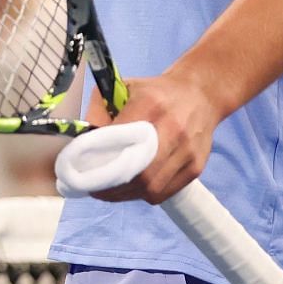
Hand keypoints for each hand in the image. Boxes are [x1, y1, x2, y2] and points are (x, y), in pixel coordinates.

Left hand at [89, 71, 220, 203]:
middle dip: (111, 187)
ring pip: (150, 188)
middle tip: (93, 188)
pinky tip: (132, 188)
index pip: (119, 139)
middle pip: (138, 172)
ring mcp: (187, 152)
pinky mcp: (195, 168)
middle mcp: (172, 129)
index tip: (82, 170)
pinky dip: (144, 195)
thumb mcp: (124, 88)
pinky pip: (164, 192)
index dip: (99, 160)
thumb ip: (100, 110)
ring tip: (109, 191)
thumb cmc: (155, 92)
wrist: (201, 94)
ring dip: (126, 195)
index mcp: (150, 104)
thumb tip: (81, 140)